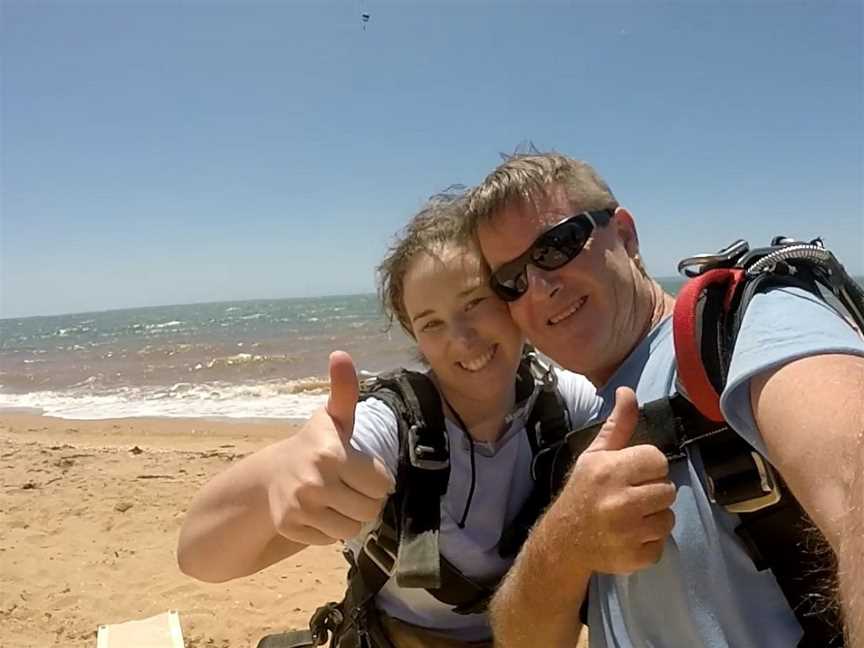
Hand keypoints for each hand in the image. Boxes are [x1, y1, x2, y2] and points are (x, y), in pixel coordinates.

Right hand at [267, 351, 394, 544]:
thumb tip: (340, 354)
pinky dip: (328, 530)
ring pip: (352, 529)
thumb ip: (344, 390)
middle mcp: (314, 481)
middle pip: (370, 509)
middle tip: (348, 486)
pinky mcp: (290, 528)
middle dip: (365, 500)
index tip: (359, 468)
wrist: (270, 476)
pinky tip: (317, 512)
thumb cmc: (316, 445)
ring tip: (335, 499)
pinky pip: (330, 540)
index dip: (375, 478)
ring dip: (349, 517)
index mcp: (331, 453)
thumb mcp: (334, 419)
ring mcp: (300, 507)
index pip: (382, 484)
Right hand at [556, 387, 676, 573]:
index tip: (632, 473)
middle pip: (667, 489)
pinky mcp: (635, 557)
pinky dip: (649, 542)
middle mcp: (619, 501)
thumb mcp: (595, 454)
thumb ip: (618, 425)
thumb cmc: (582, 491)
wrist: (564, 540)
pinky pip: (661, 544)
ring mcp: (628, 533)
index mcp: (610, 471)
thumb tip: (628, 390)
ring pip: (668, 517)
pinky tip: (630, 536)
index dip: (648, 466)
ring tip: (632, 516)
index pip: (657, 459)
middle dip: (652, 491)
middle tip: (631, 496)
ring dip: (654, 517)